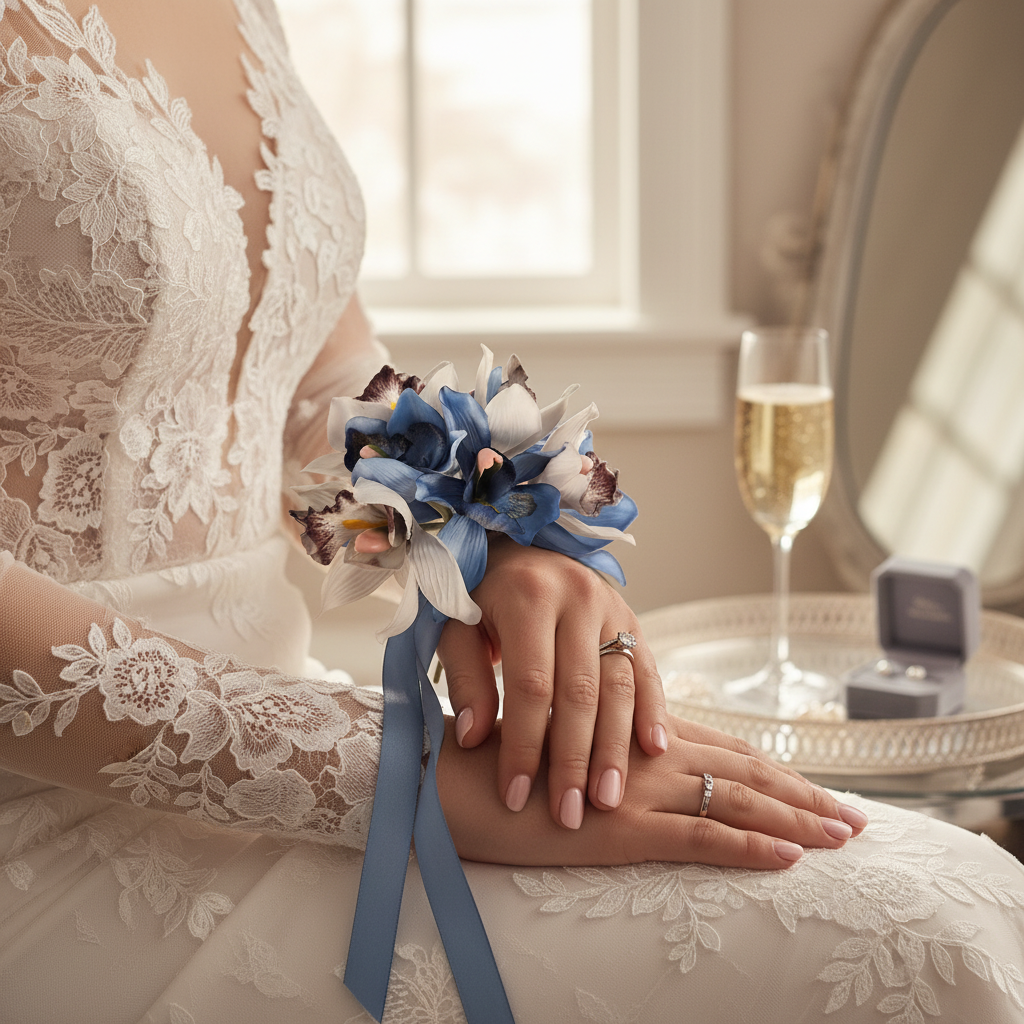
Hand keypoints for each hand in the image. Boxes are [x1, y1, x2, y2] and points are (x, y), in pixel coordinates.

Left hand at [437, 537, 667, 829]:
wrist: (521, 547)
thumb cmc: (480, 596)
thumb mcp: (456, 626)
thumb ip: (465, 678)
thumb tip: (474, 739)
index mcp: (528, 596)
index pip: (530, 684)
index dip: (523, 744)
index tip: (514, 796)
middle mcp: (577, 598)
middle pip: (581, 692)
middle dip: (574, 760)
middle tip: (568, 815)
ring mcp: (612, 608)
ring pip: (619, 687)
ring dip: (615, 749)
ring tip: (608, 801)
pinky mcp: (633, 621)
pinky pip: (647, 671)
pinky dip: (653, 712)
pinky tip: (654, 752)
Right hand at [437, 712, 868, 867]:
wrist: (452, 779)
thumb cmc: (502, 764)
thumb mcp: (564, 753)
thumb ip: (606, 751)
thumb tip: (640, 763)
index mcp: (638, 738)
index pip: (724, 748)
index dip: (774, 767)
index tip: (815, 786)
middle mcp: (649, 756)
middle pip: (745, 772)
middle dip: (804, 796)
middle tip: (855, 819)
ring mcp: (640, 789)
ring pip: (737, 800)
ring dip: (796, 820)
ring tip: (844, 837)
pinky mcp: (623, 827)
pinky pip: (700, 838)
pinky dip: (749, 848)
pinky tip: (788, 860)